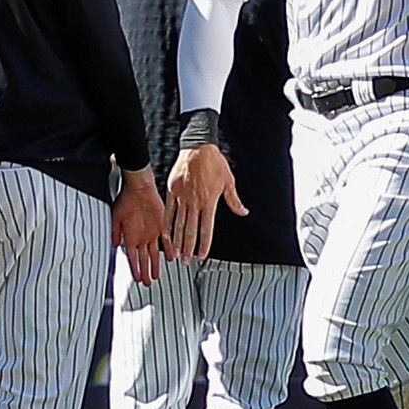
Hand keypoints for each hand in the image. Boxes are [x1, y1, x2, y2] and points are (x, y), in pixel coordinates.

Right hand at [113, 171, 166, 286]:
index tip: (136, 279)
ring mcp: (152, 233)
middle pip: (144, 259)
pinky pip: (167, 241)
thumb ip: (115, 232)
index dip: (135, 269)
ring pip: (155, 253)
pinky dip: (170, 250)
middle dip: (145, 272)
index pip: (132, 258)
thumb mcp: (116, 218)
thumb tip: (113, 245)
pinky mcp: (162, 226)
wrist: (139, 188)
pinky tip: (172, 258)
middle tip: (147, 283)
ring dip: (156, 265)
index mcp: (130, 237)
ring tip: (156, 275)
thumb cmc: (126, 199)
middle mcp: (141, 237)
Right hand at [166, 144, 241, 261]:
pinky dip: (167, 224)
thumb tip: (243, 212)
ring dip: (177, 241)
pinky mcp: (172, 191)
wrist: (198, 147)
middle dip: (188, 248)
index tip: (202, 255)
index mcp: (209, 201)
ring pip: (178, 223)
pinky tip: (165, 235)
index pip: (206, 228)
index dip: (204, 244)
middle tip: (186, 261)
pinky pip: (168, 211)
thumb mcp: (228, 181)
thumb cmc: (214, 162)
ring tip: (176, 253)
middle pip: (190, 230)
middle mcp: (194, 202)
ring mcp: (182, 197)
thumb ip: (234, 200)